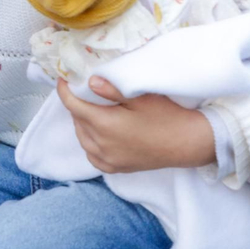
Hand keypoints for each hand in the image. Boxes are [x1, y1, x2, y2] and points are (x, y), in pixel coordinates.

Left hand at [58, 77, 217, 174]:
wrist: (187, 144)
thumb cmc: (166, 116)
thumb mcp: (140, 98)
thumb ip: (112, 90)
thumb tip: (90, 82)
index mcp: (105, 125)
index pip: (73, 106)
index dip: (64, 92)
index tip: (63, 80)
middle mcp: (102, 145)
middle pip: (77, 122)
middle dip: (76, 106)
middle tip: (82, 92)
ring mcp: (108, 159)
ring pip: (82, 139)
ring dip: (82, 124)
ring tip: (90, 111)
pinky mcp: (116, 168)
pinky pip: (92, 155)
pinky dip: (89, 142)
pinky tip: (98, 134)